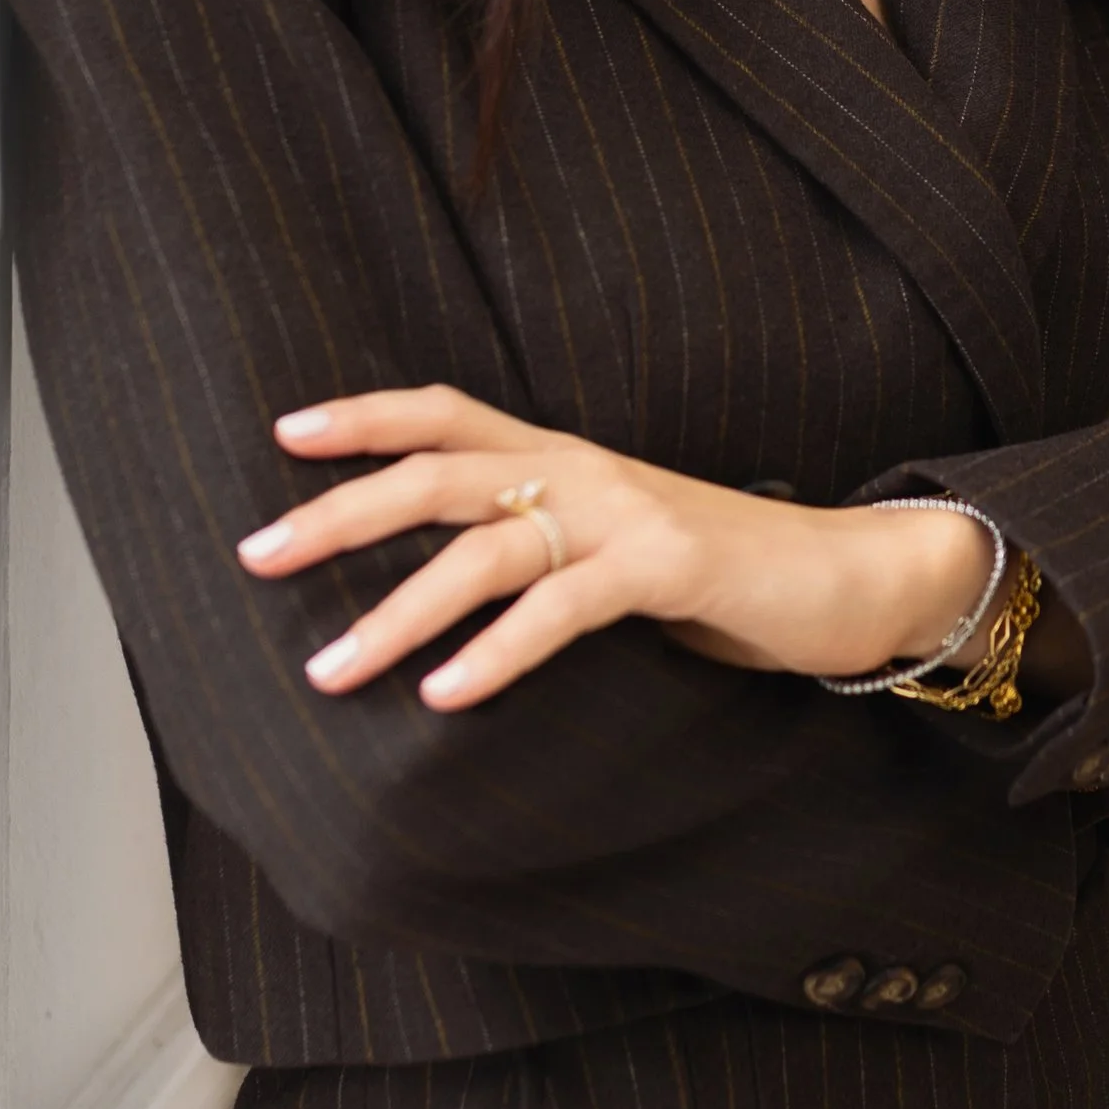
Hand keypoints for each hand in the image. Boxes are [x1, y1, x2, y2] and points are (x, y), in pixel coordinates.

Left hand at [237, 387, 997, 708]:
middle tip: (257, 555)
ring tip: (328, 668)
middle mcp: (582, 470)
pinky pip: (563, 607)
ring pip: (484, 548)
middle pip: (437, 472)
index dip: (364, 417)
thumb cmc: (723, 572)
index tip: (283, 435)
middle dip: (340, 513)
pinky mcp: (668, 564)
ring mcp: (625, 512)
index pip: (445, 414)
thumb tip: (448, 595)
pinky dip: (497, 652)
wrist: (851, 574)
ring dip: (397, 612)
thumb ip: (542, 551)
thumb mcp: (616, 546)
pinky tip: (446, 694)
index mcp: (564, 457)